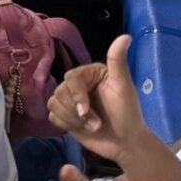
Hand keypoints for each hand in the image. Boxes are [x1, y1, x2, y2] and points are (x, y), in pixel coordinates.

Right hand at [47, 35, 155, 164]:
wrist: (125, 143)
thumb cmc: (127, 114)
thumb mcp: (124, 87)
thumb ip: (118, 62)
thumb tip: (125, 36)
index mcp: (91, 73)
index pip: (72, 78)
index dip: (76, 95)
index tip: (85, 111)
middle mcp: (78, 84)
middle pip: (60, 91)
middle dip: (76, 112)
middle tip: (95, 124)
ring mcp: (70, 101)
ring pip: (54, 104)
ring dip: (72, 120)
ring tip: (91, 127)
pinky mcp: (64, 116)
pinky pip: (52, 116)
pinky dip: (66, 125)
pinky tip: (81, 129)